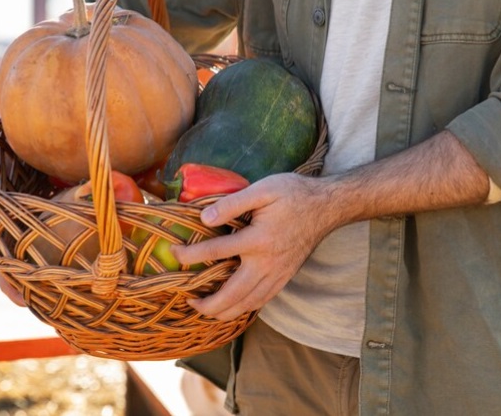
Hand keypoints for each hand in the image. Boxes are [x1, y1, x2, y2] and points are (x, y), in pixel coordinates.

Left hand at [171, 172, 337, 321]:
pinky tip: (234, 306)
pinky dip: (244, 309)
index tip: (173, 254)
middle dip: (206, 304)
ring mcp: (278, 274)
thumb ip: (232, 203)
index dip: (190, 255)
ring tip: (206, 309)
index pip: (215, 252)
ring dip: (224, 312)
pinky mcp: (285, 277)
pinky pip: (262, 301)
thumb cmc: (294, 193)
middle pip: (231, 295)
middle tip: (187, 302)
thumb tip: (204, 218)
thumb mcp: (263, 189)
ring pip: (247, 304)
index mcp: (258, 240)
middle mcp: (267, 264)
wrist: (327, 207)